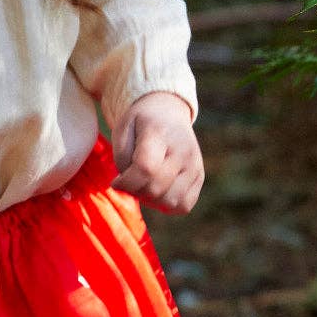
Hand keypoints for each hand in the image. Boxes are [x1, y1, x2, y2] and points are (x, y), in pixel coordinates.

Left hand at [110, 92, 203, 214]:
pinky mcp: (199, 177)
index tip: (116, 181)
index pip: (146, 169)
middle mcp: (183, 150)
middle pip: (156, 189)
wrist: (167, 112)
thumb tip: (126, 185)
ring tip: (145, 185)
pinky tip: (158, 191)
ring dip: (152, 200)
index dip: (126, 182)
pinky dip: (168, 205)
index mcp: (160, 133)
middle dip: (136, 191)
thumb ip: (121, 158)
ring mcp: (194, 164)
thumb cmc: (140, 125)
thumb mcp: (122, 130)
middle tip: (130, 182)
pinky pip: (184, 205)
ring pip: (171, 201)